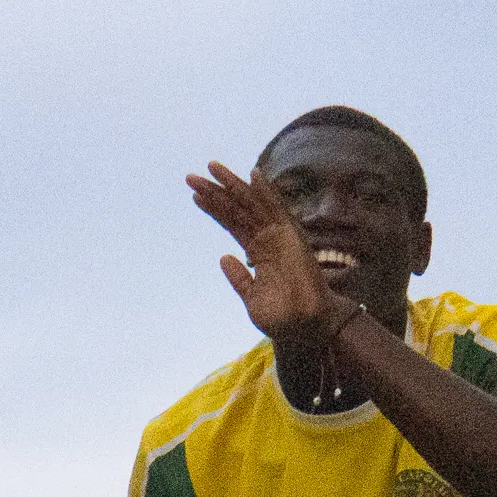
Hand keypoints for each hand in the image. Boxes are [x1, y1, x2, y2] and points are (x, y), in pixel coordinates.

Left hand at [186, 162, 351, 345]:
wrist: (306, 328)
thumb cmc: (283, 319)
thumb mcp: (252, 298)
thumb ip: (239, 278)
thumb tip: (224, 257)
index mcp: (257, 253)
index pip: (232, 224)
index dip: (214, 209)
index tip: (195, 195)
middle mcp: (267, 239)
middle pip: (237, 209)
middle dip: (215, 192)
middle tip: (191, 177)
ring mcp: (279, 235)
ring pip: (252, 204)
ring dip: (232, 185)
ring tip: (211, 168)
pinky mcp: (292, 236)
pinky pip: (278, 209)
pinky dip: (266, 192)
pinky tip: (253, 174)